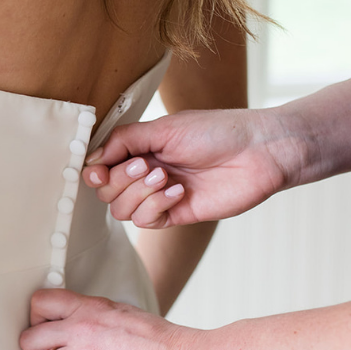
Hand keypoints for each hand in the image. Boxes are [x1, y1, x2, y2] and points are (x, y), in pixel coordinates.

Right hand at [82, 108, 297, 227]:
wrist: (259, 152)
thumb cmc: (217, 132)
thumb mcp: (164, 128)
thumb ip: (124, 140)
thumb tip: (91, 159)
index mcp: (140, 149)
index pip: (100, 166)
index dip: (94, 172)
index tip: (99, 171)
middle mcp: (145, 173)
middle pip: (106, 191)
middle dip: (121, 180)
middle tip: (148, 166)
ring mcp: (160, 195)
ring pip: (121, 209)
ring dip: (139, 193)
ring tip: (166, 177)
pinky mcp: (176, 214)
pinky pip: (145, 221)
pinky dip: (155, 207)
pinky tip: (178, 192)